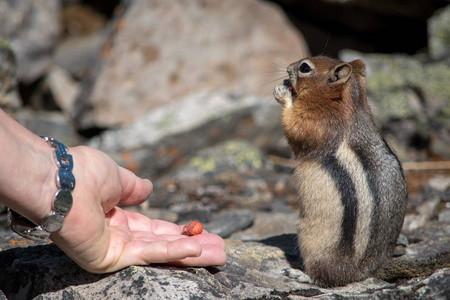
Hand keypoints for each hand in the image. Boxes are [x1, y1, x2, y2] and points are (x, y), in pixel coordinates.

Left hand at [49, 146, 225, 272]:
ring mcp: (113, 249)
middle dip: (193, 247)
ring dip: (191, 253)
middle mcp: (117, 235)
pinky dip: (173, 251)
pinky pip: (147, 253)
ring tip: (219, 254)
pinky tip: (195, 249)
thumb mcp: (117, 177)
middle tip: (219, 250)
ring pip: (160, 252)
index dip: (178, 230)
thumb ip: (133, 187)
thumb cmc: (83, 172)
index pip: (154, 228)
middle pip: (163, 244)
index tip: (200, 231)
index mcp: (117, 217)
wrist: (60, 179)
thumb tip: (148, 188)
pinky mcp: (109, 258)